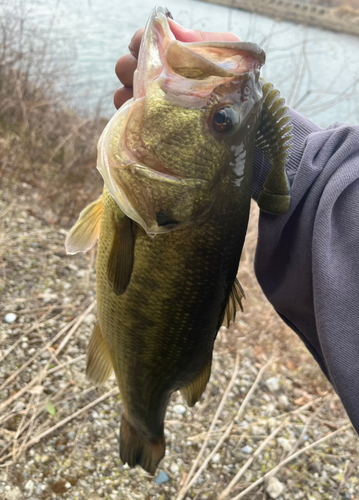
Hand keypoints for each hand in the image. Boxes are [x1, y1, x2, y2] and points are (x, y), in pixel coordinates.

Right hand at [114, 20, 240, 108]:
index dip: (141, 40)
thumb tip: (168, 24)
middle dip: (131, 68)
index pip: (143, 40)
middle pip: (125, 65)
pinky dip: (130, 114)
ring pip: (121, 90)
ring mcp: (151, 101)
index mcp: (171, 54)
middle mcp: (156, 76)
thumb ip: (198, 39)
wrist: (245, 117)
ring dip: (128, 92)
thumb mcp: (225, 54)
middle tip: (149, 78)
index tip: (150, 47)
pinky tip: (145, 117)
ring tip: (145, 100)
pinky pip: (126, 117)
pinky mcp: (149, 125)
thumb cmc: (238, 83)